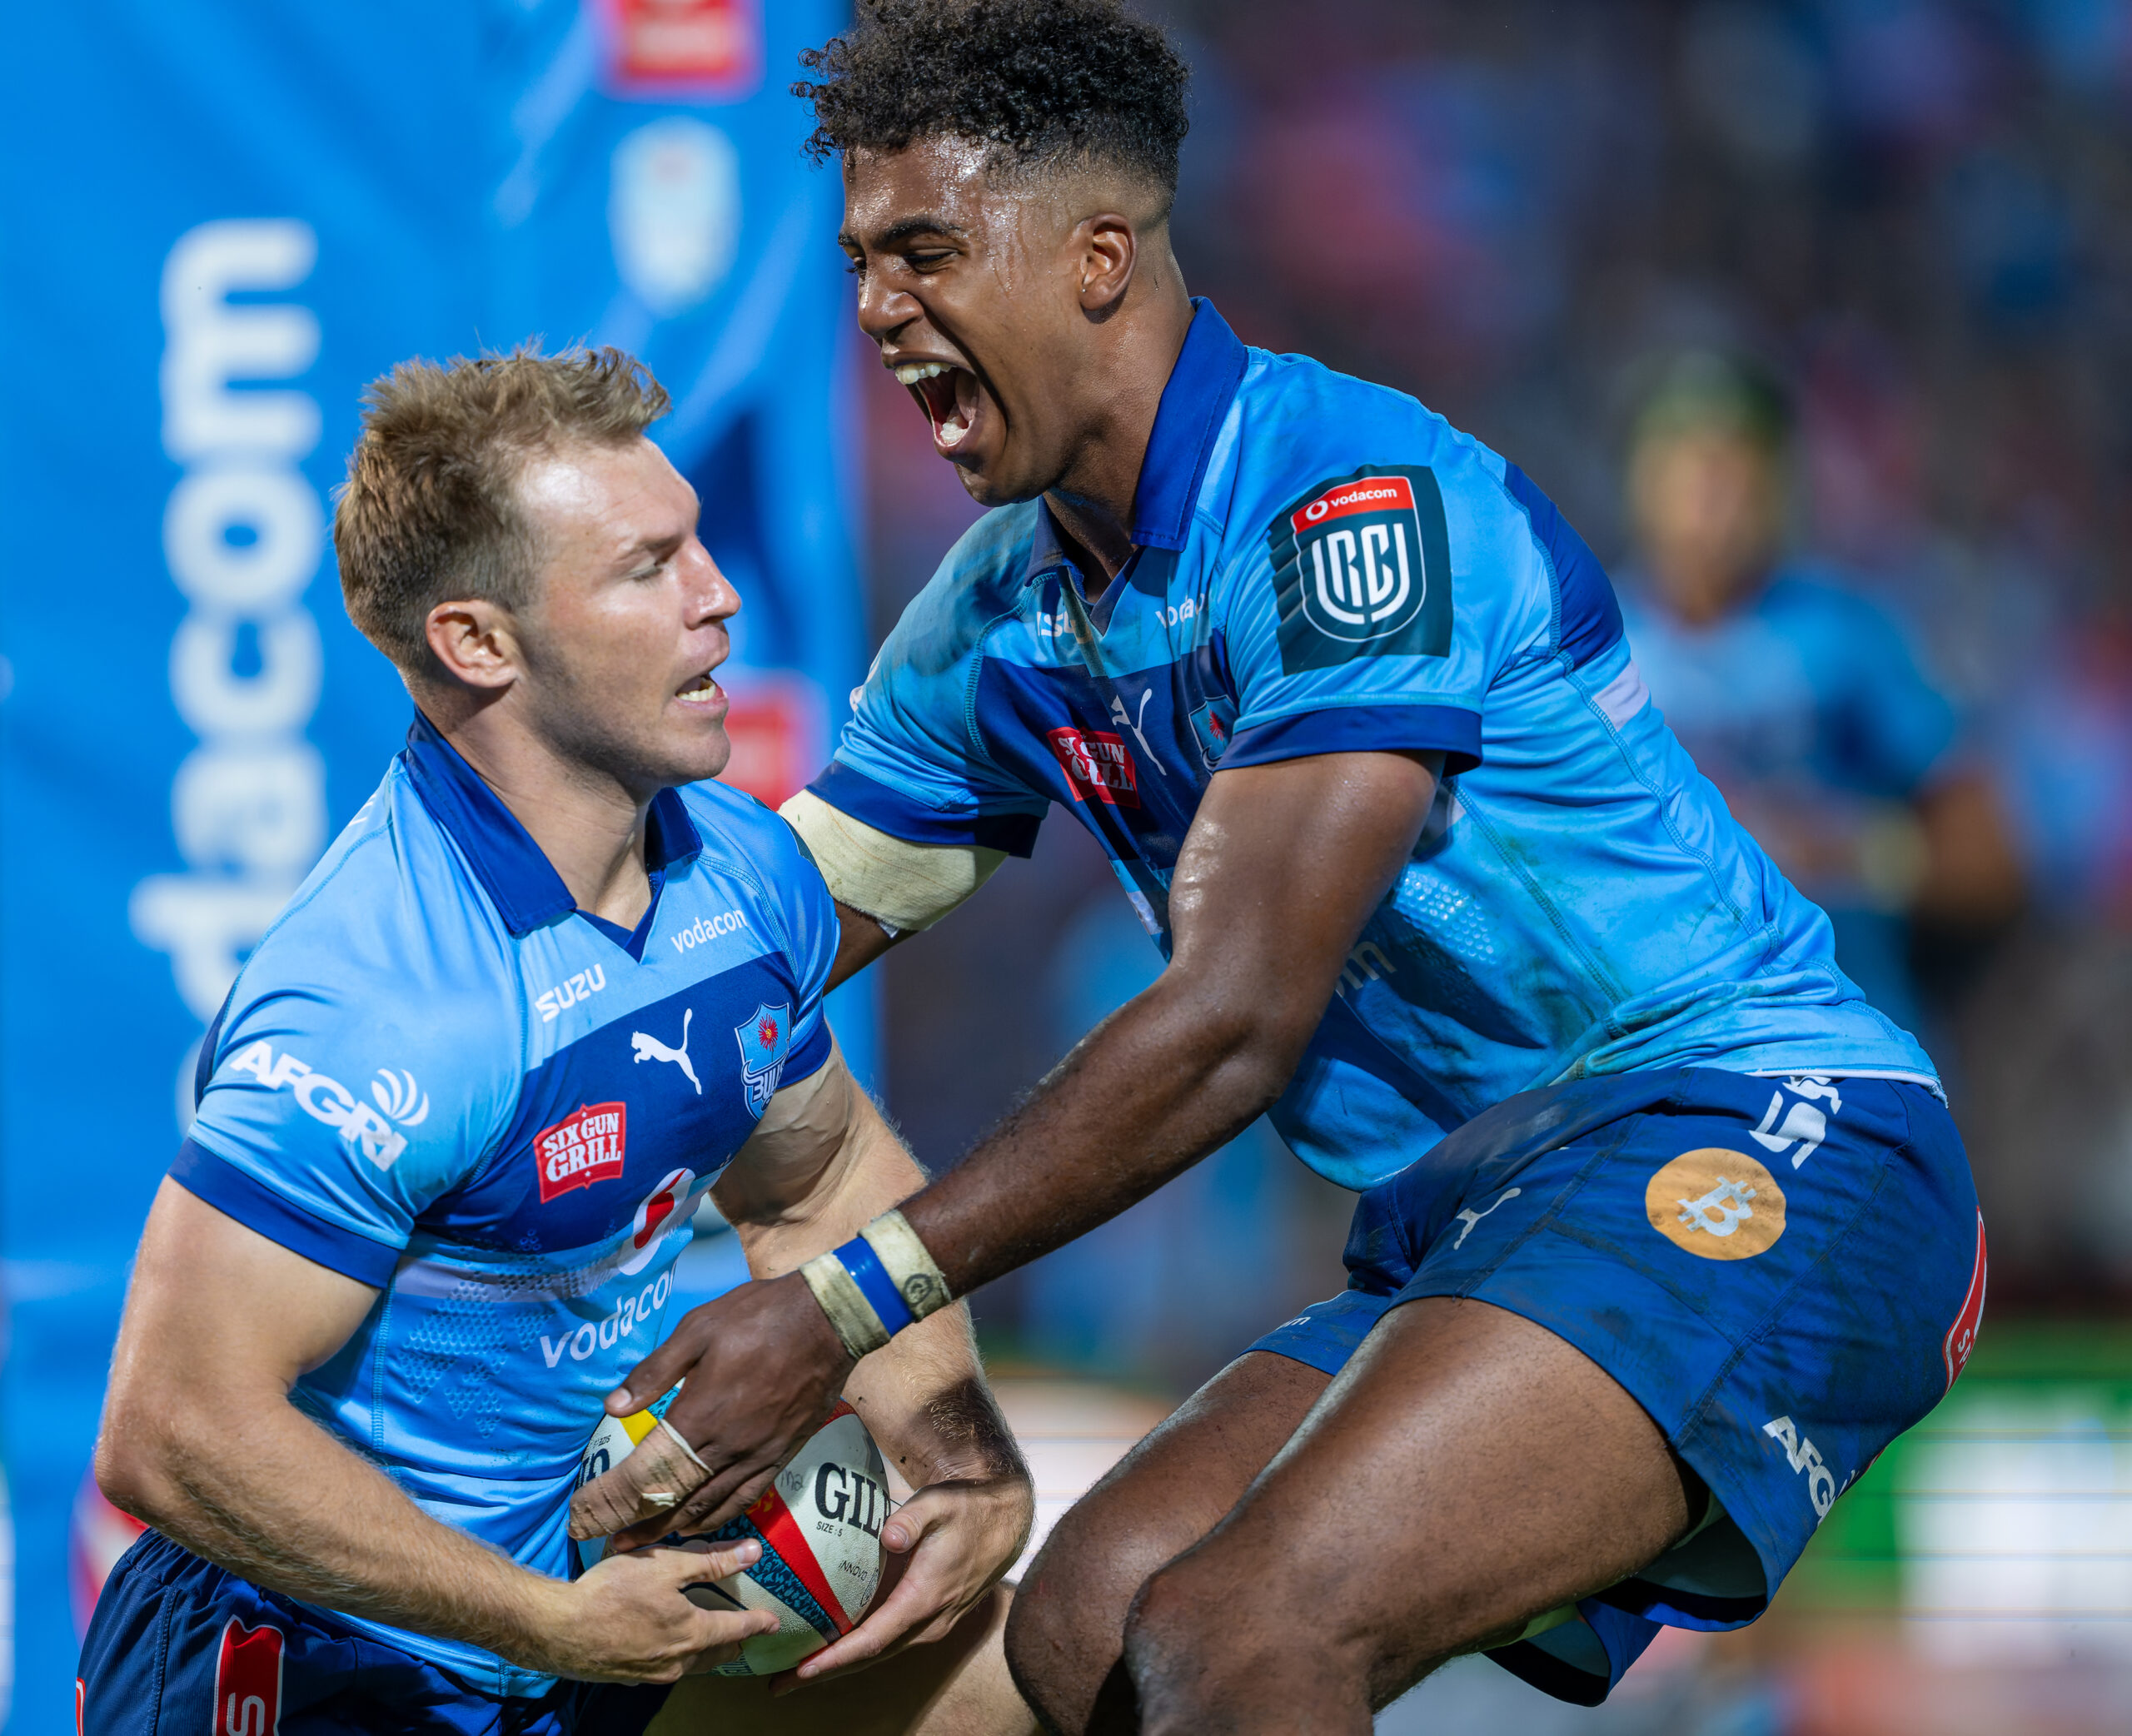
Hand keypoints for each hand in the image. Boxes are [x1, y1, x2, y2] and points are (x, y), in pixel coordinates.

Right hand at [514, 1538, 780, 1683]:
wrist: (557, 1629)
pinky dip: (675, 1656)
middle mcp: (677, 1662)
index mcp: (693, 1634)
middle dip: (733, 1644)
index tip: (773, 1624)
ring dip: (705, 1653)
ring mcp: (651, 1674)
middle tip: (744, 1635)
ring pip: (690, 1665)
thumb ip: (712, 1562)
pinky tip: (666, 1646)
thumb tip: (754, 1553)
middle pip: (715, 1654)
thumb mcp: (666, 1566)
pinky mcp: (627, 1676)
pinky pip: (664, 1668)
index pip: (737, 1629)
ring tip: (712, 1642)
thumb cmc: (614, 1592)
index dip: (758, 1624)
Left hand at [569, 1270, 855, 1550]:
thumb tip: (612, 1406)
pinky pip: (745, 1499)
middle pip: (674, 1501)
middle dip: (637, 1527)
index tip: (585, 1516)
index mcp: (700, 1415)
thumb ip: (654, 1372)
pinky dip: (718, 1519)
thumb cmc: (759, 1317)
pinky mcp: (780, 1454)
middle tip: (608, 1543)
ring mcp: (757, 1455)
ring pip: (709, 1507)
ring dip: (673, 1531)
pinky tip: (701, 1524)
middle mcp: (726, 1446)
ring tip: (645, 1545)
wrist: (828, 1319)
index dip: (613, 1499)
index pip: (646, 1472)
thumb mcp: (697, 1329)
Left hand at [773, 1471, 1034, 1693]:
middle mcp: (927, 1621)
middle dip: (823, 1672)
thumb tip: (889, 1537)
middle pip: (869, 1657)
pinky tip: (830, 1645)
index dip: (836, 1658)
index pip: (874, 1640)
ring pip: (877, 1651)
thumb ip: (913, 1519)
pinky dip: (855, 1649)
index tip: (802, 1670)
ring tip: (794, 1671)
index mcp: (925, 1599)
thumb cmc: (968, 1510)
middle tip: (778, 1684)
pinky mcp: (928, 1616)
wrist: (1005, 1522)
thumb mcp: (941, 1503)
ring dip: (837, 1664)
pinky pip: (887, 1640)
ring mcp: (930, 1623)